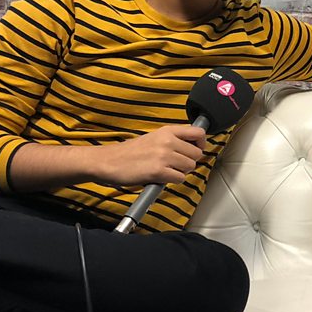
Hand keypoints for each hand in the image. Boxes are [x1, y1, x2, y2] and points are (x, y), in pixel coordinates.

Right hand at [92, 125, 207, 186]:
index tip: (195, 149)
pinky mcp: (158, 171)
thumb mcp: (154, 137)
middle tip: (177, 164)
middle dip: (189, 161)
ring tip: (168, 170)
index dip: (201, 144)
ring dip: (181, 172)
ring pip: (190, 167)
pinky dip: (173, 180)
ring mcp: (163, 156)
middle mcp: (168, 141)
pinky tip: (162, 177)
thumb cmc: (131, 152)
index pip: (198, 133)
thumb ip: (173, 139)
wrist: (110, 161)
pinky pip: (180, 178)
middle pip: (197, 154)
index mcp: (167, 131)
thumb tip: (193, 145)